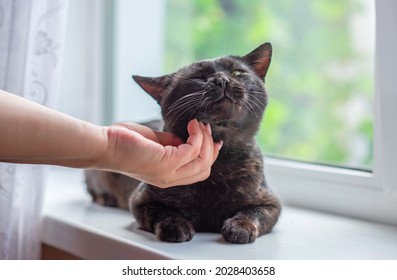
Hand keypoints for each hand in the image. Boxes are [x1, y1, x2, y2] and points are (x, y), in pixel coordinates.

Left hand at [99, 119, 222, 187]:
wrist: (105, 146)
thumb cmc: (125, 142)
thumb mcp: (156, 143)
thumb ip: (173, 143)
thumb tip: (188, 137)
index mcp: (168, 176)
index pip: (199, 172)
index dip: (211, 156)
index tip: (214, 139)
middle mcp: (171, 179)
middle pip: (205, 169)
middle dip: (211, 147)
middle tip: (205, 127)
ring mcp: (169, 173)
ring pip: (202, 161)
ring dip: (205, 139)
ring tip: (198, 123)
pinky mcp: (166, 163)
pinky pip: (192, 150)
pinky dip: (196, 135)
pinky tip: (191, 124)